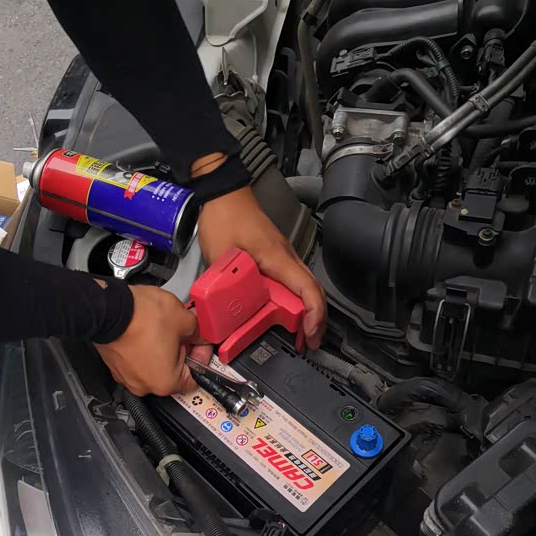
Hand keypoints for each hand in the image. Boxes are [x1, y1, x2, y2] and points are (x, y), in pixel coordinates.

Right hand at [95, 285, 201, 396]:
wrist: (109, 307)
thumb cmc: (141, 317)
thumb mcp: (184, 320)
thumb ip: (200, 334)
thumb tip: (203, 337)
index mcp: (166, 383)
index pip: (194, 379)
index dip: (200, 359)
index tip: (199, 345)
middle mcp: (145, 386)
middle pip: (172, 374)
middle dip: (179, 353)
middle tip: (180, 333)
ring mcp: (127, 378)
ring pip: (153, 367)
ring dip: (160, 352)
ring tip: (160, 330)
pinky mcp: (114, 366)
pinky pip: (136, 362)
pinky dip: (142, 350)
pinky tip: (145, 332)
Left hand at [197, 186, 326, 349]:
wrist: (223, 192)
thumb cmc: (225, 216)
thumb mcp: (219, 256)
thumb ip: (221, 287)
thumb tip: (219, 315)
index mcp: (277, 258)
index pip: (308, 289)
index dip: (313, 315)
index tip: (309, 334)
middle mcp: (286, 257)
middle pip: (313, 292)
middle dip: (316, 321)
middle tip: (309, 343)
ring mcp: (283, 257)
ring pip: (304, 288)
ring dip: (306, 312)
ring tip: (301, 334)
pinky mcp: (275, 257)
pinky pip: (292, 282)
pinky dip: (295, 301)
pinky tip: (284, 313)